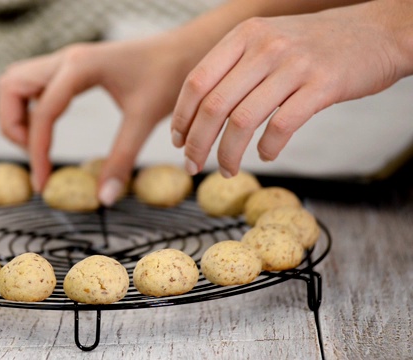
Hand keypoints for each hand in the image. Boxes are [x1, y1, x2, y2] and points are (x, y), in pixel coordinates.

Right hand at [0, 35, 198, 205]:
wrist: (186, 50)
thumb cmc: (169, 75)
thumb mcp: (145, 118)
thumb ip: (122, 159)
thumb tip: (104, 198)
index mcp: (80, 67)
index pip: (42, 113)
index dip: (37, 152)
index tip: (43, 183)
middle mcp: (65, 59)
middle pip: (10, 87)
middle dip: (13, 126)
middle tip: (35, 155)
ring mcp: (65, 60)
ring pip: (15, 82)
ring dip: (16, 115)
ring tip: (38, 144)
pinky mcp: (70, 67)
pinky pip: (32, 85)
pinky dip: (28, 108)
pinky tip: (49, 130)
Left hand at [171, 0, 412, 177]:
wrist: (377, 31)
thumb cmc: (314, 45)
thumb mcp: (267, 40)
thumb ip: (234, 68)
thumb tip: (198, 114)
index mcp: (244, 36)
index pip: (197, 81)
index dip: (182, 117)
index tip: (179, 141)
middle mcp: (265, 47)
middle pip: (213, 106)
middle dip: (198, 144)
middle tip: (193, 166)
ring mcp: (294, 65)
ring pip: (242, 121)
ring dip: (228, 154)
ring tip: (227, 170)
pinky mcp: (322, 85)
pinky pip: (282, 126)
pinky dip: (267, 148)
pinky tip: (265, 155)